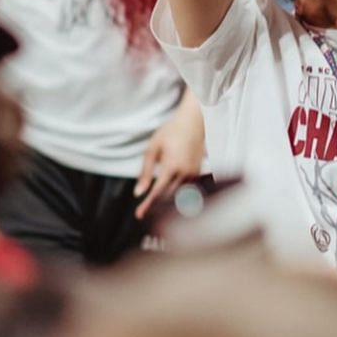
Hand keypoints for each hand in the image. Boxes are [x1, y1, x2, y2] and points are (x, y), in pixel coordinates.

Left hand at [135, 105, 203, 220]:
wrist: (193, 121)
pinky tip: (169, 191)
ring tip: (154, 203)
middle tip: (143, 211)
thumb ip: (145, 172)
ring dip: (167, 199)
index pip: (157, 192)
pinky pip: (186, 188)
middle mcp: (185, 173)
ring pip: (179, 194)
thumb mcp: (152, 149)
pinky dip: (176, 192)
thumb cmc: (170, 132)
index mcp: (172, 167)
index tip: (139, 215)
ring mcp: (194, 173)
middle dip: (156, 205)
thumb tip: (138, 192)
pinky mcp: (198, 171)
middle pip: (169, 197)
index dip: (148, 205)